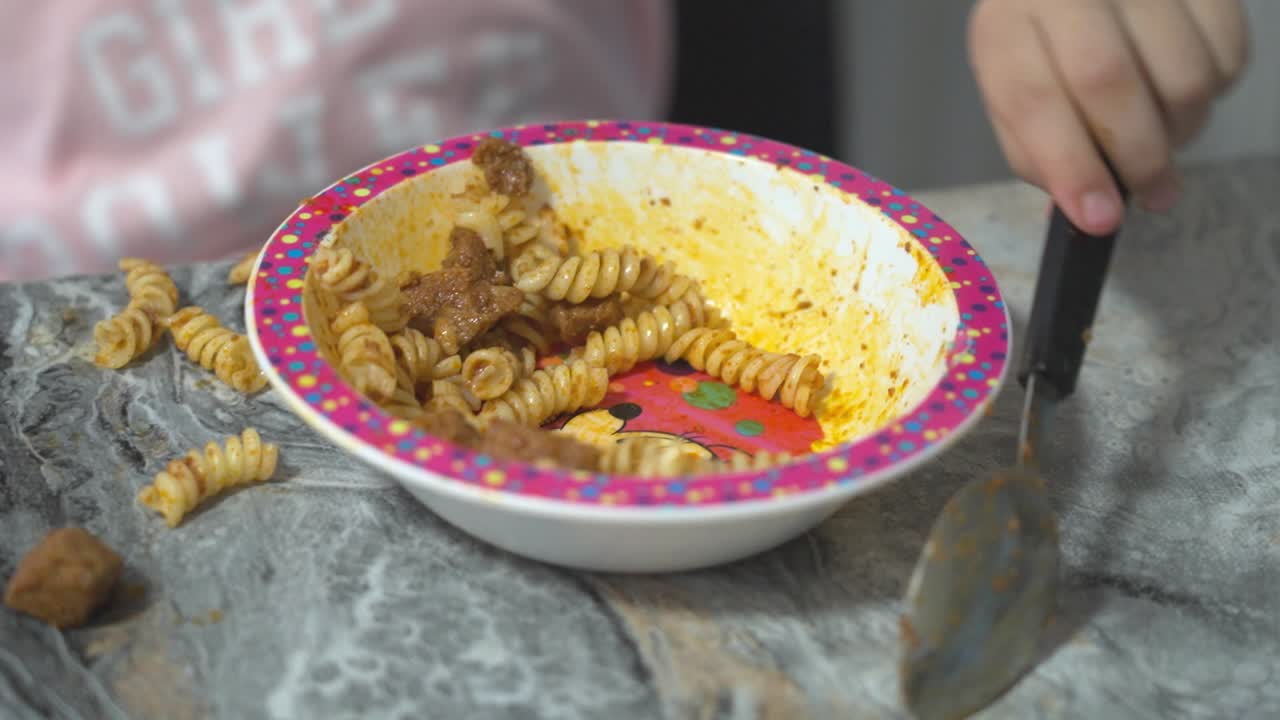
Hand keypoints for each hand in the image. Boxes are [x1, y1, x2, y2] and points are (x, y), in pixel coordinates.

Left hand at [968, 0, 1249, 233]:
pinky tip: (1179, 92)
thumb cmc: (1043, 46)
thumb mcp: (1015, 94)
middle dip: (1137, 159)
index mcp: (1008, 28)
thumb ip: (1037, 152)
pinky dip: (1213, 93)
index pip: (1034, 100)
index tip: (1099, 217)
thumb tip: (1087, 209)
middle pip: (1110, 81)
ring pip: (1183, 74)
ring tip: (1163, 136)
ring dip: (1182, 130)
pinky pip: (1228, 54)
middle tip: (1151, 194)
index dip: (1072, 167)